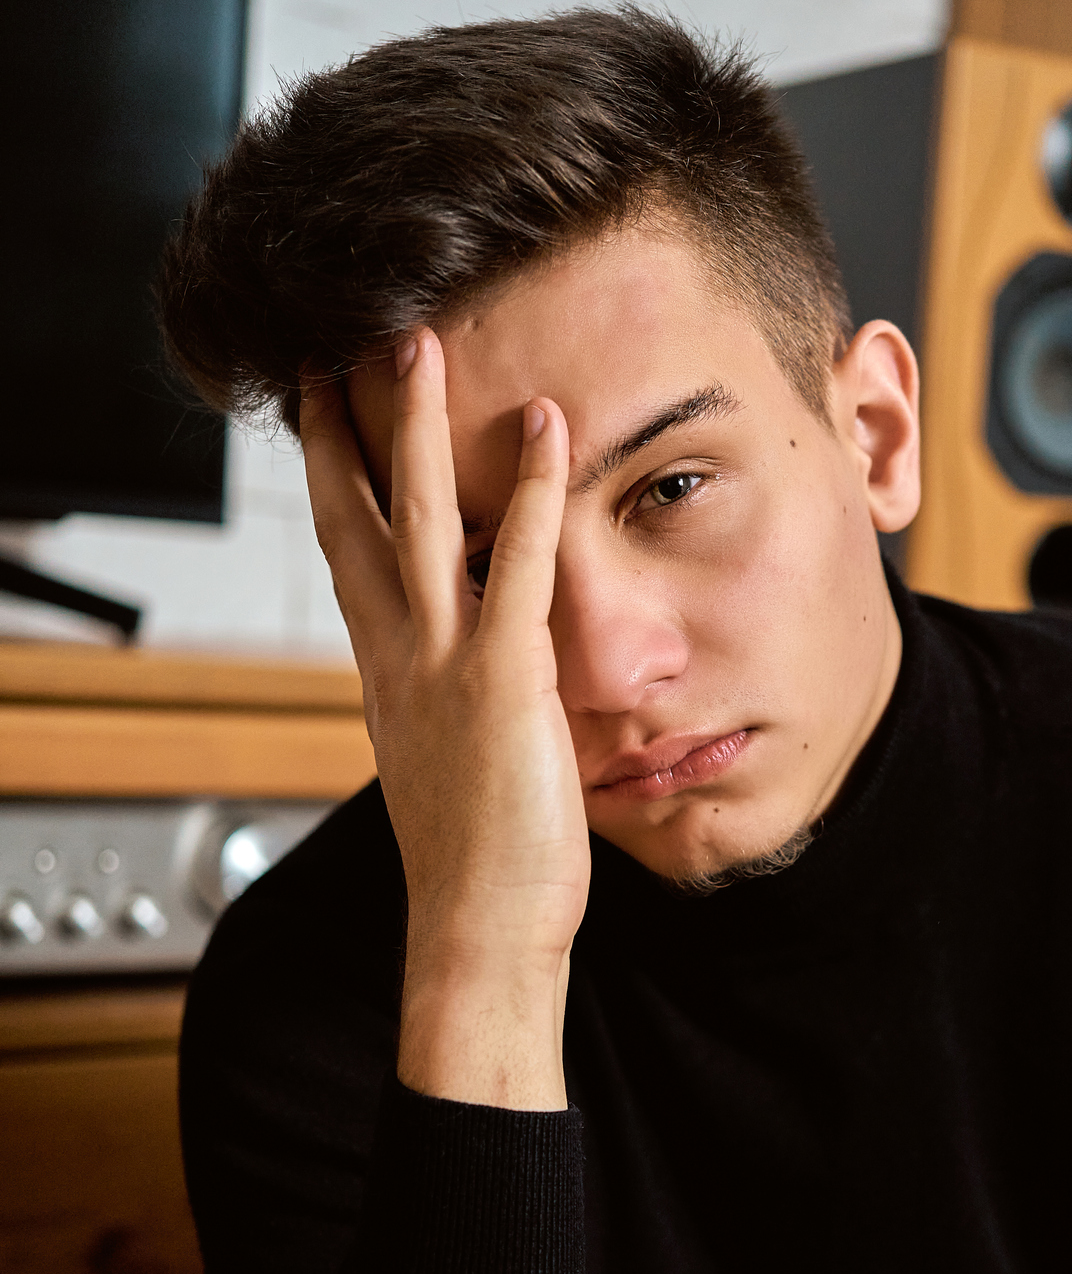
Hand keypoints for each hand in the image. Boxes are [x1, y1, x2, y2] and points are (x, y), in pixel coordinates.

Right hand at [300, 332, 587, 1108]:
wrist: (479, 931)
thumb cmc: (479, 865)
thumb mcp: (451, 764)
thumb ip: (453, 703)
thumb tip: (475, 673)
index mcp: (387, 678)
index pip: (349, 558)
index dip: (333, 483)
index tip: (323, 419)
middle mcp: (399, 660)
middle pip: (354, 520)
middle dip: (345, 431)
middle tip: (337, 350)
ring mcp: (443, 665)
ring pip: (416, 520)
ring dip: (417, 426)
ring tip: (417, 343)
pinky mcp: (503, 680)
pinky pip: (516, 565)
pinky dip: (530, 491)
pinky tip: (547, 428)